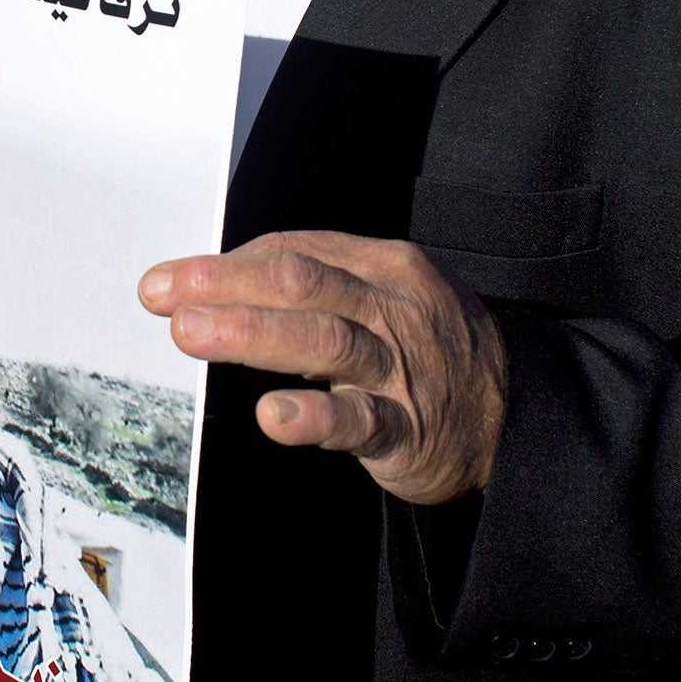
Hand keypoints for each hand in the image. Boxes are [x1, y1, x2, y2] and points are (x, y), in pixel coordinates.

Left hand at [140, 232, 506, 506]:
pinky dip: (315, 417)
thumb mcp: (384, 296)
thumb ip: (316, 288)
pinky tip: (273, 416)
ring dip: (252, 334)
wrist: (515, 413)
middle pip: (301, 284)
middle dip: (226, 285)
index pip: (294, 250)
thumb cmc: (426, 347)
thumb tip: (221, 285)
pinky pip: (360, 422)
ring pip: (324, 341)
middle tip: (165, 294)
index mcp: (380, 265)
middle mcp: (390, 308)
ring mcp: (401, 368)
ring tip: (193, 333)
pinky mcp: (409, 430)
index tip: (169, 279)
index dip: (227, 263)